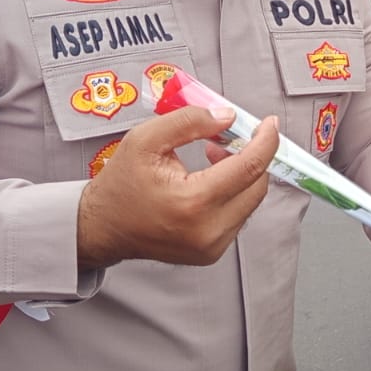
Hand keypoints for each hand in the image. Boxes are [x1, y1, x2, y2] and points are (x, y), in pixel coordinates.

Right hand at [76, 106, 279, 268]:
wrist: (101, 228)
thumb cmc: (120, 184)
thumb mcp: (146, 139)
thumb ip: (189, 121)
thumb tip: (228, 116)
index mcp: (192, 203)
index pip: (248, 168)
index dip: (265, 142)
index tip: (269, 124)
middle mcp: (207, 231)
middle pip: (257, 186)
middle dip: (251, 155)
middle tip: (228, 137)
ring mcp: (211, 247)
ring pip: (250, 202)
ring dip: (241, 174)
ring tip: (213, 156)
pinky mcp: (211, 253)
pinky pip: (238, 216)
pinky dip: (233, 193)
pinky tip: (209, 180)